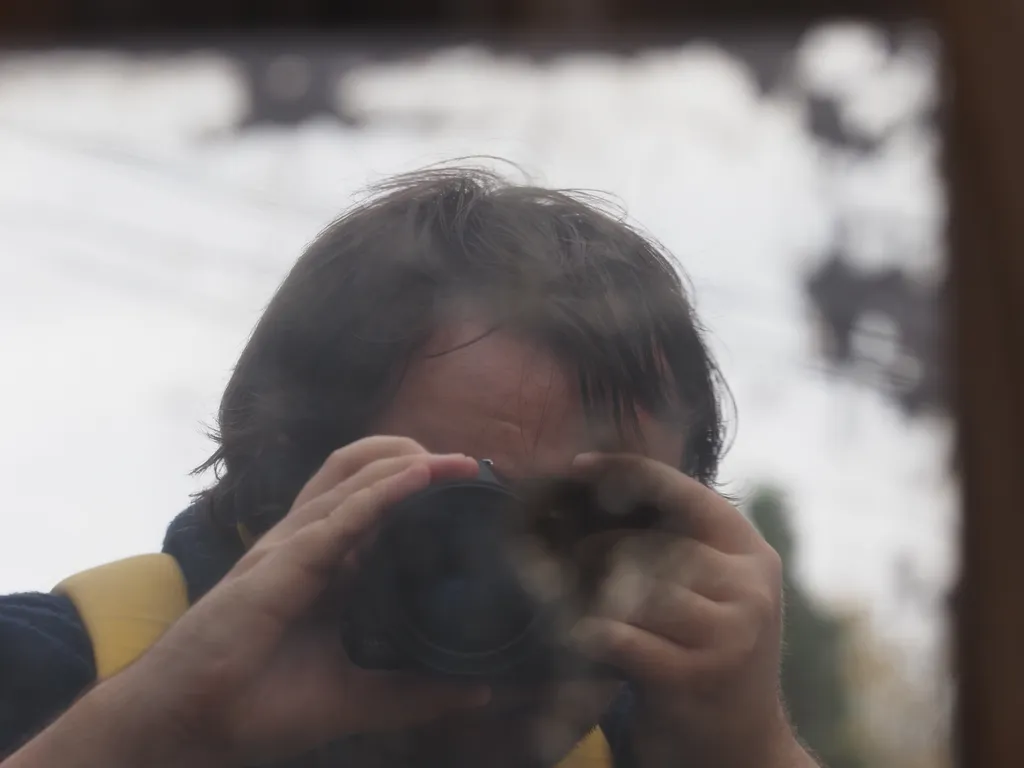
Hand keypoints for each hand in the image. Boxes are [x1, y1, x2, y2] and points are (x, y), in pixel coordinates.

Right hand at [85, 437, 489, 765]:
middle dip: (417, 457)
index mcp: (327, 567)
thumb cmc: (257, 705)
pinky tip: (419, 477)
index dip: (423, 488)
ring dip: (409, 464)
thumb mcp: (355, 697)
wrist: (188, 728)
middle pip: (362, 474)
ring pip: (352, 481)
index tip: (476, 493)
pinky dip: (381, 492)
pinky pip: (337, 516)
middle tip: (473, 471)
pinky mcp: (278, 563)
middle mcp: (309, 545)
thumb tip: (478, 692)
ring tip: (460, 463)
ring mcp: (291, 547)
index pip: (376, 505)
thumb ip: (413, 692)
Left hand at [568, 454, 810, 767]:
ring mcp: (730, 631)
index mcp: (750, 553)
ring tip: (576, 610)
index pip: (684, 493)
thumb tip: (599, 489)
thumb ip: (674, 547)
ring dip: (590, 599)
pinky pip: (620, 636)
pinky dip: (591, 637)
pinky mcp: (699, 674)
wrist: (740, 751)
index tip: (578, 468)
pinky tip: (584, 641)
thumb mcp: (709, 593)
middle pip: (646, 544)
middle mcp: (749, 586)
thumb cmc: (704, 659)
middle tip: (562, 568)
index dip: (627, 472)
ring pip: (632, 589)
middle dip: (592, 553)